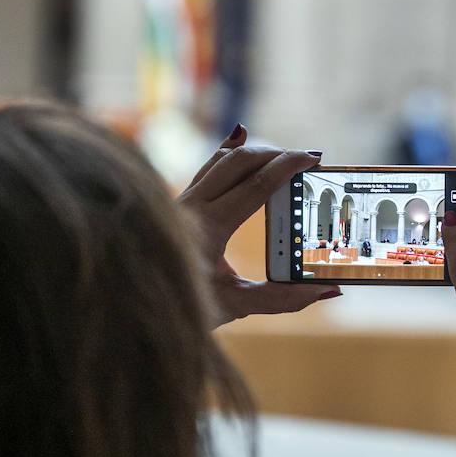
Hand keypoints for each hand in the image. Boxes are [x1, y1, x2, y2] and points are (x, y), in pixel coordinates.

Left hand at [179, 125, 341, 326]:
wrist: (130, 308)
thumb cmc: (180, 308)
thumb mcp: (235, 306)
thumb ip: (281, 298)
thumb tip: (325, 290)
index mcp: (208, 226)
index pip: (255, 184)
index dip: (287, 167)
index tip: (313, 157)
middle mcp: (190, 206)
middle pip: (238, 162)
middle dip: (274, 154)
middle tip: (304, 158)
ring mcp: (179, 202)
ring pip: (219, 161)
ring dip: (252, 154)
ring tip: (280, 158)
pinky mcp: (175, 205)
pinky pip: (205, 171)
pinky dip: (228, 158)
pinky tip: (241, 148)